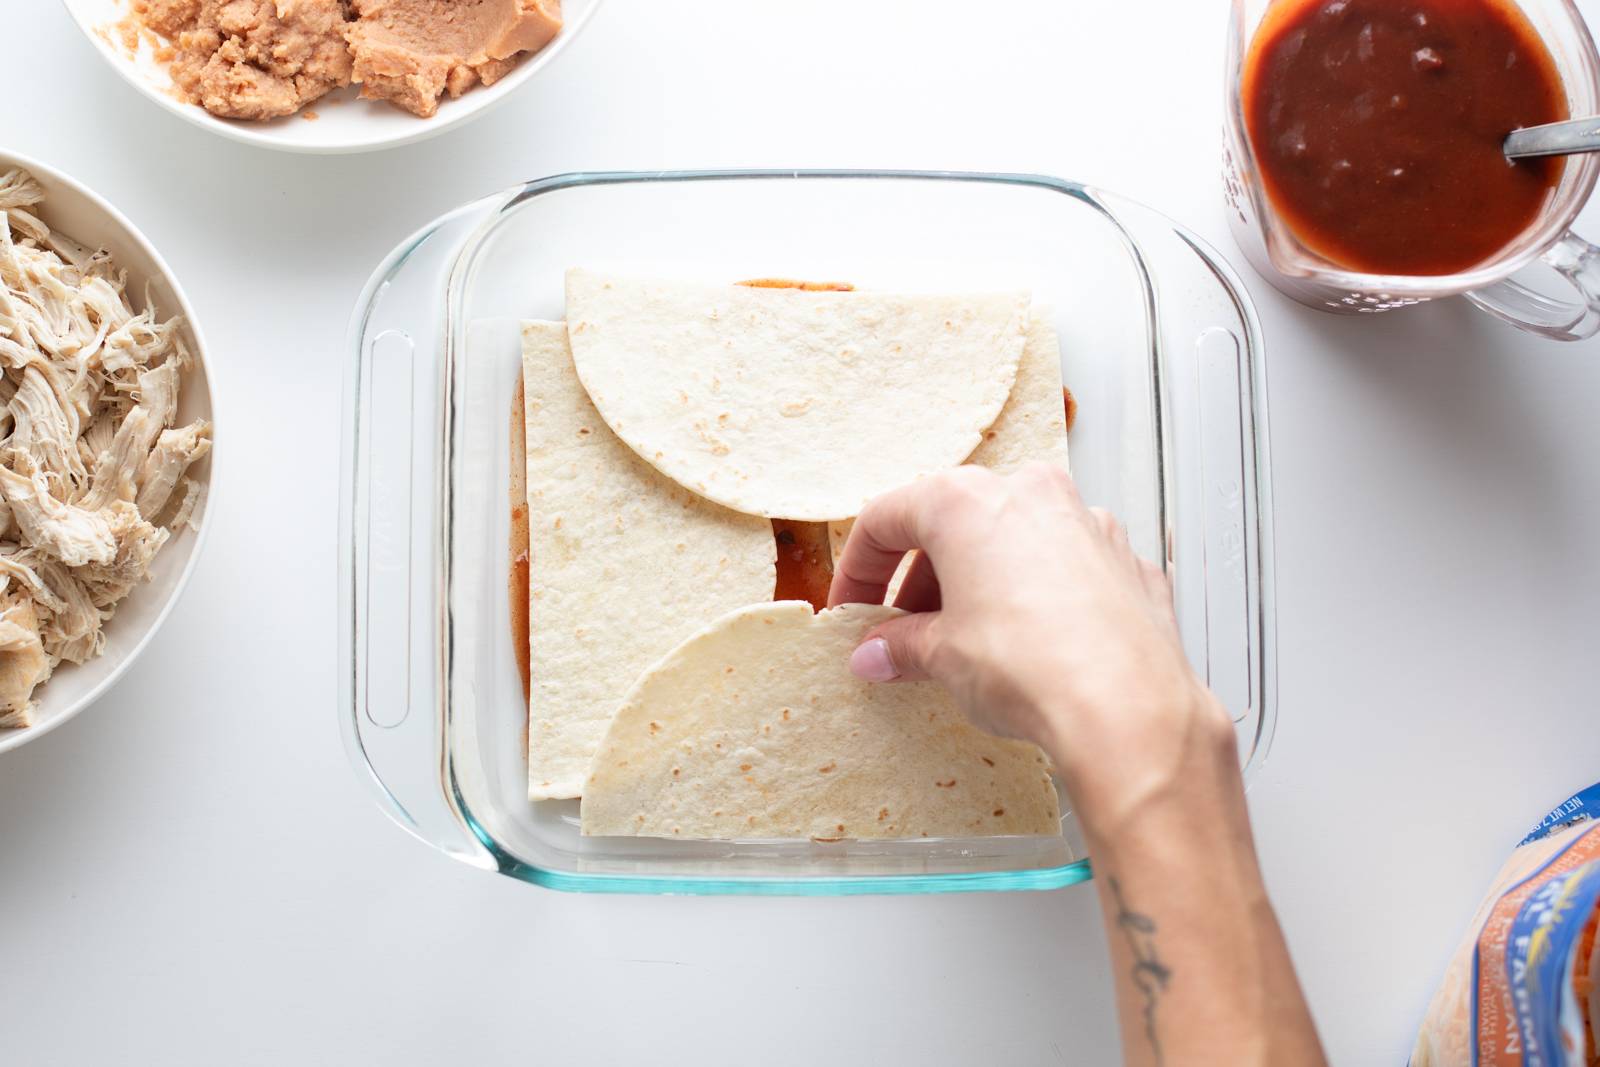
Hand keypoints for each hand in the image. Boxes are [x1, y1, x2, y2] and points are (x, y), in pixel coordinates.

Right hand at [827, 463, 1234, 829]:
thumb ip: (904, 646)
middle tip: (904, 632)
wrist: (1128, 710)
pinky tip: (1031, 643)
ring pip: (1014, 540)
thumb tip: (879, 654)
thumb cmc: (1033, 667)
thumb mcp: (944, 657)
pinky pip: (1066, 567)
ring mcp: (1086, 522)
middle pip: (953, 524)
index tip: (853, 609)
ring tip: (965, 642)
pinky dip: (1039, 594)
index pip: (887, 519)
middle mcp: (1029, 494)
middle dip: (922, 580)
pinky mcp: (1126, 561)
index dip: (859, 570)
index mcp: (967, 501)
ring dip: (981, 583)